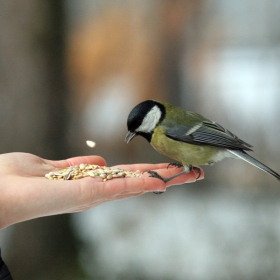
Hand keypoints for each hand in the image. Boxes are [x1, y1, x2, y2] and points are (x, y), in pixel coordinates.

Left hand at [0, 152, 202, 228]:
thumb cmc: (19, 179)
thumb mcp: (54, 166)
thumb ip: (77, 165)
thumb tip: (98, 161)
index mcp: (90, 182)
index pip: (127, 176)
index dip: (149, 172)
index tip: (169, 168)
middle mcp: (97, 191)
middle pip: (138, 182)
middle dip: (166, 177)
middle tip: (193, 173)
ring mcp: (95, 194)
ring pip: (137, 185)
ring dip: (163, 180)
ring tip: (188, 175)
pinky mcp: (88, 194)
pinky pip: (121, 188)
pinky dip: (143, 185)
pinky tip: (162, 181)